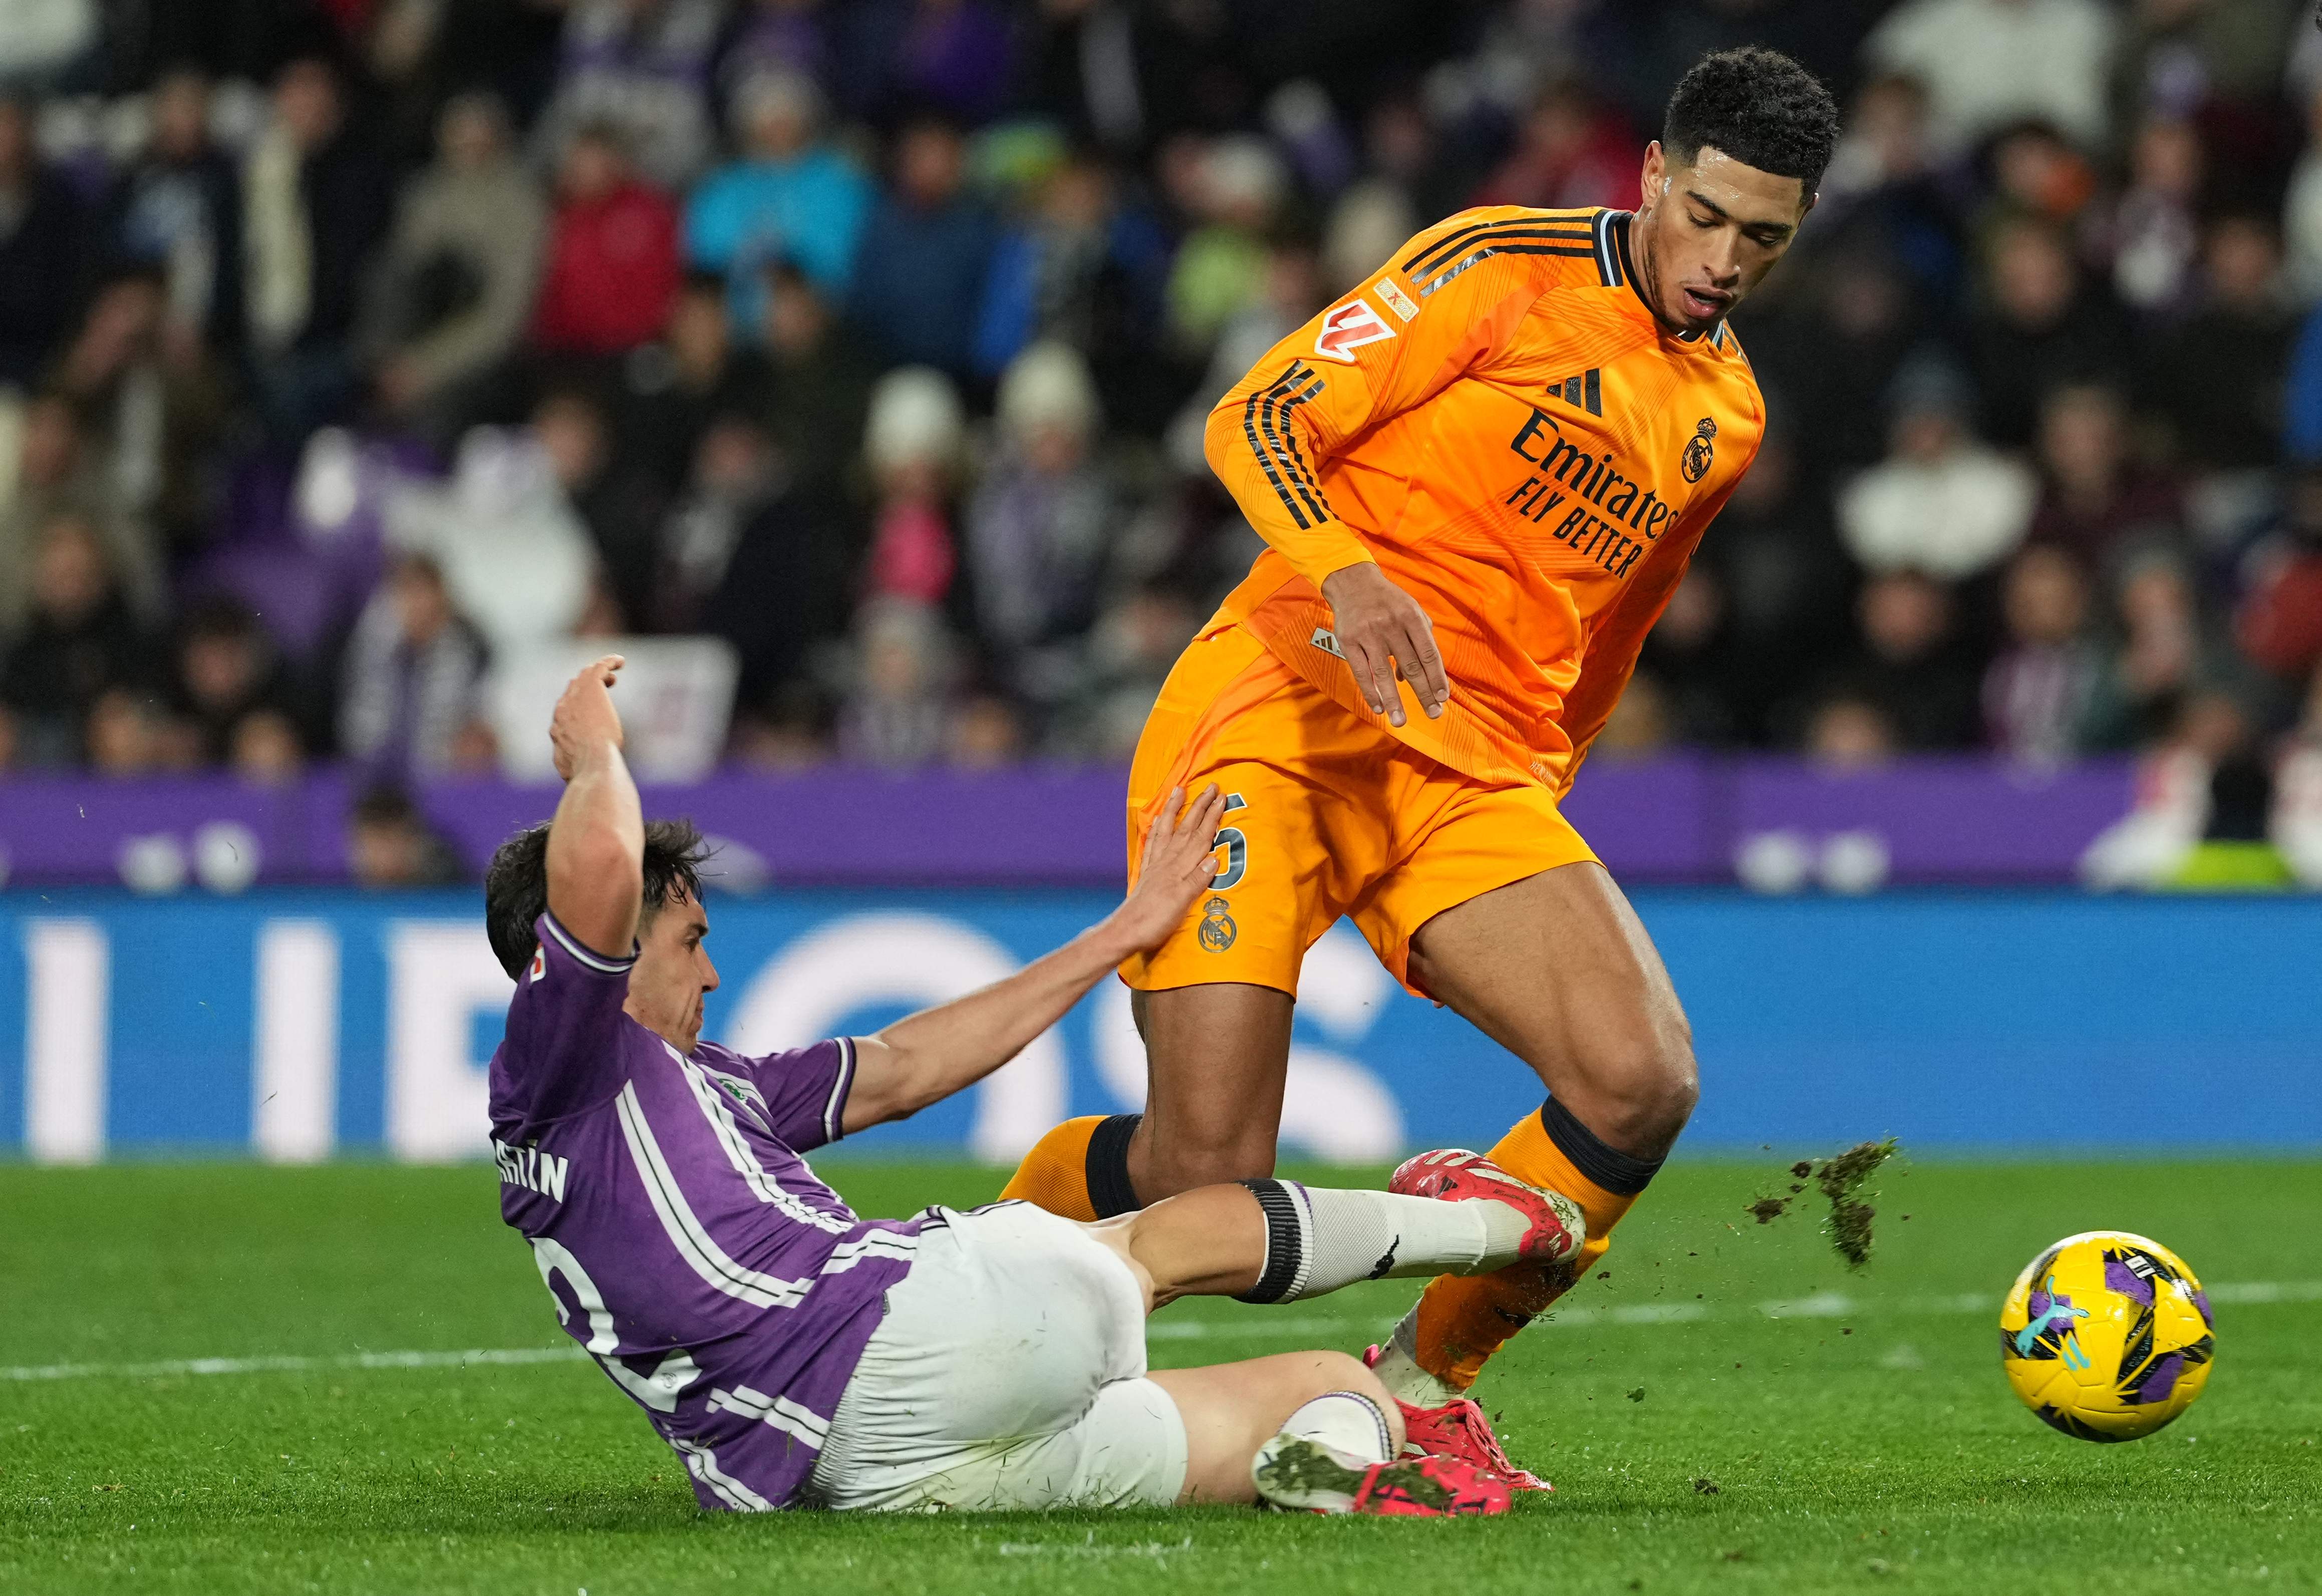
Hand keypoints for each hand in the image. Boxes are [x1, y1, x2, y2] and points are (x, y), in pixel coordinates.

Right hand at [549, 654, 625, 781]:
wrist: (592, 762)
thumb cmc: (585, 771)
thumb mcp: (571, 769)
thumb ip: (569, 762)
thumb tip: (570, 771)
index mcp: (558, 728)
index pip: (565, 708)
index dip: (579, 704)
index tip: (594, 708)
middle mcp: (563, 710)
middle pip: (573, 688)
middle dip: (587, 685)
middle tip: (605, 685)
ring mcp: (575, 697)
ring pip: (585, 676)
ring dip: (598, 673)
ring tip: (613, 674)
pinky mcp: (591, 687)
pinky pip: (599, 668)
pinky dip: (609, 662)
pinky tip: (620, 661)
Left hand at [1109, 784, 1229, 953]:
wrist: (1126, 932)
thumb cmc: (1155, 922)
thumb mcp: (1181, 904)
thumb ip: (1197, 880)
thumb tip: (1214, 858)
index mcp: (1179, 869)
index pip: (1199, 837)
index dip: (1211, 817)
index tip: (1221, 797)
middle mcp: (1167, 862)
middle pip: (1186, 828)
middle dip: (1199, 806)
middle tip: (1210, 786)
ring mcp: (1156, 865)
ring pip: (1168, 830)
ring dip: (1174, 809)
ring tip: (1179, 790)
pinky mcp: (1148, 872)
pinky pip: (1153, 843)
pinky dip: (1157, 829)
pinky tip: (1158, 821)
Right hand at [1320, 562, 1447, 726]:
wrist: (1352, 581)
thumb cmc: (1387, 601)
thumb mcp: (1410, 609)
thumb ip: (1420, 638)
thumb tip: (1413, 677)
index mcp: (1410, 616)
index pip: (1428, 653)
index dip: (1437, 677)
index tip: (1443, 698)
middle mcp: (1390, 624)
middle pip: (1411, 666)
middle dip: (1423, 693)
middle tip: (1433, 715)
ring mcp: (1368, 634)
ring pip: (1383, 674)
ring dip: (1394, 701)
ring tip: (1400, 722)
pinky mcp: (1348, 641)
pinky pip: (1361, 672)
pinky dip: (1371, 692)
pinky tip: (1379, 708)